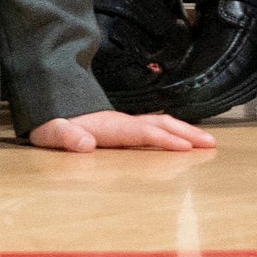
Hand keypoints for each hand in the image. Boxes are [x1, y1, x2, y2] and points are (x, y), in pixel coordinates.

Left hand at [32, 108, 216, 153]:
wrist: (45, 108)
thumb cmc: (48, 126)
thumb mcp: (49, 132)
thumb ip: (65, 135)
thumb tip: (85, 143)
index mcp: (106, 126)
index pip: (140, 132)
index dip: (163, 139)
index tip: (185, 148)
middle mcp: (119, 122)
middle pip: (158, 124)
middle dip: (185, 133)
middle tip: (210, 144)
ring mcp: (123, 123)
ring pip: (159, 123)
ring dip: (184, 131)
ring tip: (208, 142)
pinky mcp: (124, 127)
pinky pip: (154, 127)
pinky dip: (173, 130)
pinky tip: (184, 138)